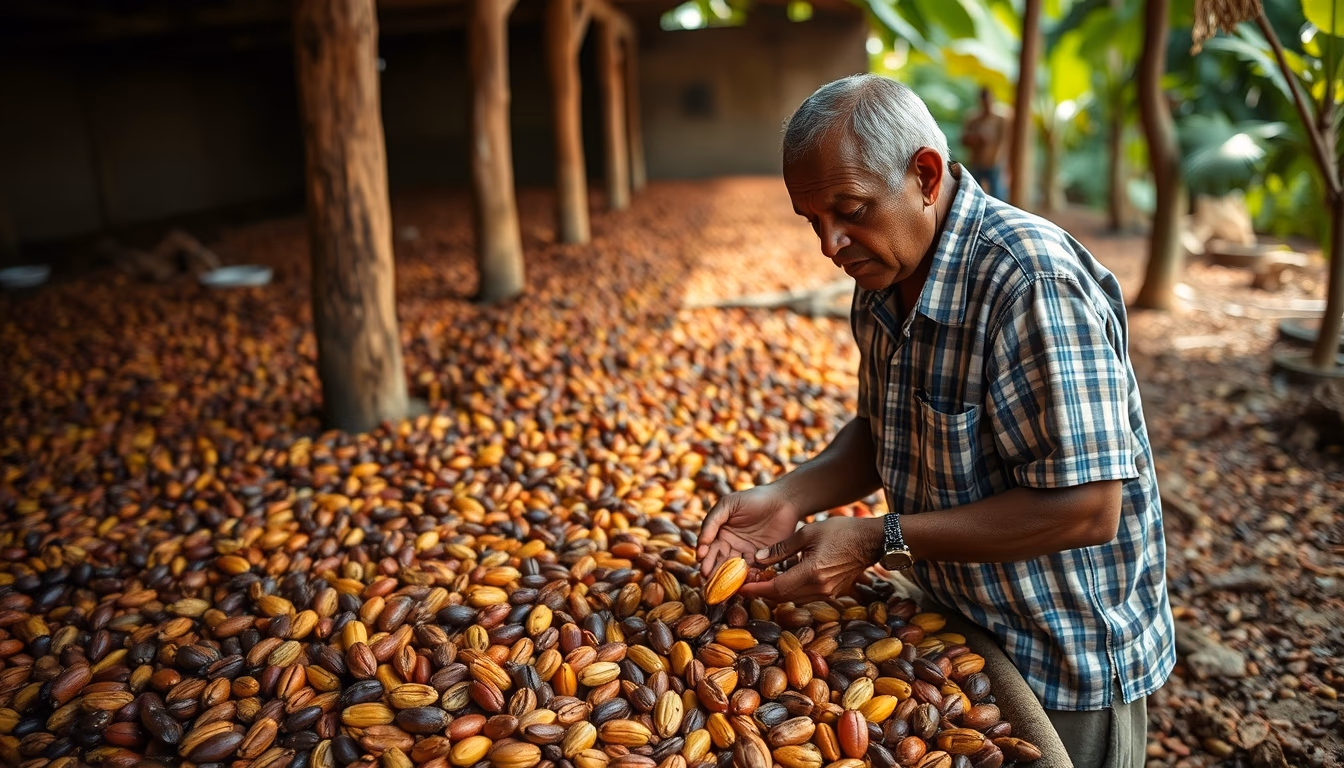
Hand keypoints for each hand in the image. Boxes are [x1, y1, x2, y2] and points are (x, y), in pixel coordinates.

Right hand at [697, 484, 802, 578]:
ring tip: (723, 587)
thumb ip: (712, 521)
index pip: (710, 549)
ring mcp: (747, 553)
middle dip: (714, 572)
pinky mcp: (762, 559)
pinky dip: (747, 577)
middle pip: (720, 561)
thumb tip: (701, 543)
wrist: (784, 501)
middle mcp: (732, 545)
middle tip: (709, 580)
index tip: (702, 565)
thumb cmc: (753, 499)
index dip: (706, 558)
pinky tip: (742, 582)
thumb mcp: (728, 504)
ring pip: (734, 569)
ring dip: (728, 578)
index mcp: (721, 533)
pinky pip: (752, 570)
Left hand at [737, 517, 884, 603]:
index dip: (755, 588)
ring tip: (759, 581)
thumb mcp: (807, 533)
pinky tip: (782, 579)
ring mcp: (827, 592)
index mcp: (811, 573)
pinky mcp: (831, 591)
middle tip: (744, 585)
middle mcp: (819, 588)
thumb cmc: (842, 532)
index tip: (738, 588)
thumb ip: (781, 548)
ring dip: (775, 592)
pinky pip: (804, 595)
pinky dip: (790, 590)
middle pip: (782, 596)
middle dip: (762, 591)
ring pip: (793, 598)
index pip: (775, 587)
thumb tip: (758, 558)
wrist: (872, 541)